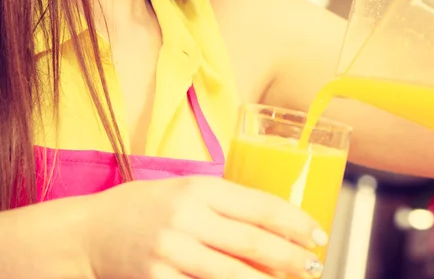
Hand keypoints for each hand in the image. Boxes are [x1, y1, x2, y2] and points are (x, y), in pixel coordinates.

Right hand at [82, 176, 326, 278]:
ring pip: (234, 274)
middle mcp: (187, 216)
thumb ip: (225, 204)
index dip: (294, 222)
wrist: (92, 230)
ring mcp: (170, 250)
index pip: (260, 204)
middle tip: (314, 265)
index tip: (318, 234)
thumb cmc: (147, 205)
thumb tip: (273, 224)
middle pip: (253, 242)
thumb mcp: (187, 190)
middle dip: (291, 257)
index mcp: (200, 187)